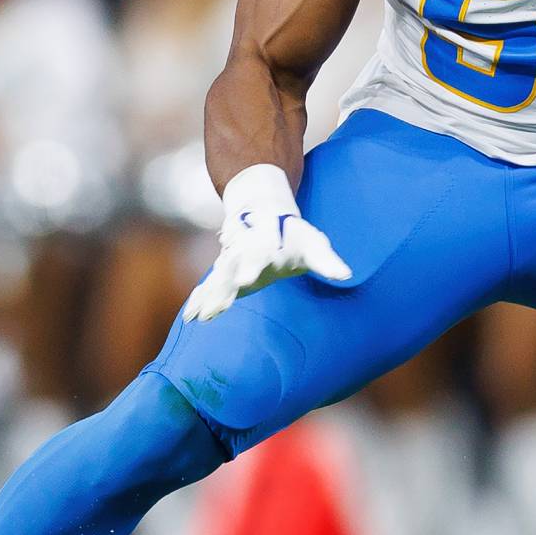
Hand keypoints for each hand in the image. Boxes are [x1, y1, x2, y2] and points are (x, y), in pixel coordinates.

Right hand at [183, 165, 351, 321]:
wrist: (265, 216)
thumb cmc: (294, 234)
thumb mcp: (313, 244)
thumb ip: (327, 261)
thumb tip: (346, 275)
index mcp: (263, 245)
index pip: (257, 256)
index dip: (252, 266)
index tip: (248, 279)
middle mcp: (242, 254)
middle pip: (230, 270)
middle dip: (224, 288)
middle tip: (217, 309)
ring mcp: (230, 264)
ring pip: (216, 281)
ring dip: (208, 298)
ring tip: (200, 317)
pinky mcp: (224, 274)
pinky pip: (208, 287)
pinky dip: (198, 300)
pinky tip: (190, 318)